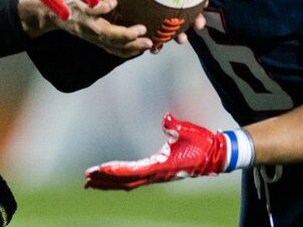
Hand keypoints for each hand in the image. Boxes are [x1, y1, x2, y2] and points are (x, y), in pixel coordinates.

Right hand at [17, 0, 151, 57]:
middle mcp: (86, 24)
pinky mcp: (94, 40)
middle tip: (141, 29)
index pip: (90, 10)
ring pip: (111, 44)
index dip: (103, 7)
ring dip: (131, 45)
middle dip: (125, 34)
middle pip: (106, 33)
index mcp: (79, 7)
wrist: (47, 13)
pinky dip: (126, 51)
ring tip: (147, 43)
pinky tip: (139, 50)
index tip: (113, 1)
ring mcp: (90, 35)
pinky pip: (111, 50)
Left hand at [84, 113, 226, 189]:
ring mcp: (156, 176)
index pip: (133, 171)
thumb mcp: (189, 131)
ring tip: (91, 182)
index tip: (99, 170)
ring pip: (128, 183)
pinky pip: (134, 180)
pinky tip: (109, 178)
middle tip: (86, 179)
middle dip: (105, 180)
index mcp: (162, 166)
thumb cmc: (202, 142)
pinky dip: (119, 180)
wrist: (215, 155)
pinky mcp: (157, 173)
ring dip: (109, 183)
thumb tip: (166, 119)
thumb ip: (176, 126)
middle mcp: (156, 175)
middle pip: (125, 181)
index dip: (115, 171)